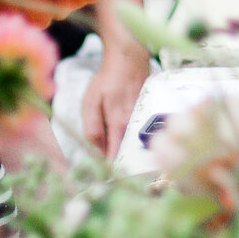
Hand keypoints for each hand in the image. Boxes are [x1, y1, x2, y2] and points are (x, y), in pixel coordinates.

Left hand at [80, 7, 153, 158]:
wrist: (129, 57)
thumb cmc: (107, 79)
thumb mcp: (90, 102)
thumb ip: (92, 128)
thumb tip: (97, 151)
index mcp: (119, 125)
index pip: (115, 157)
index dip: (109, 171)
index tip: (103, 180)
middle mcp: (135, 125)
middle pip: (127, 153)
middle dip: (119, 165)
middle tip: (107, 172)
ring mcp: (144, 119)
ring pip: (134, 144)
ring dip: (127, 153)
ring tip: (118, 158)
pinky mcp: (148, 113)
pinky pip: (139, 132)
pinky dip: (133, 139)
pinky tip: (126, 138)